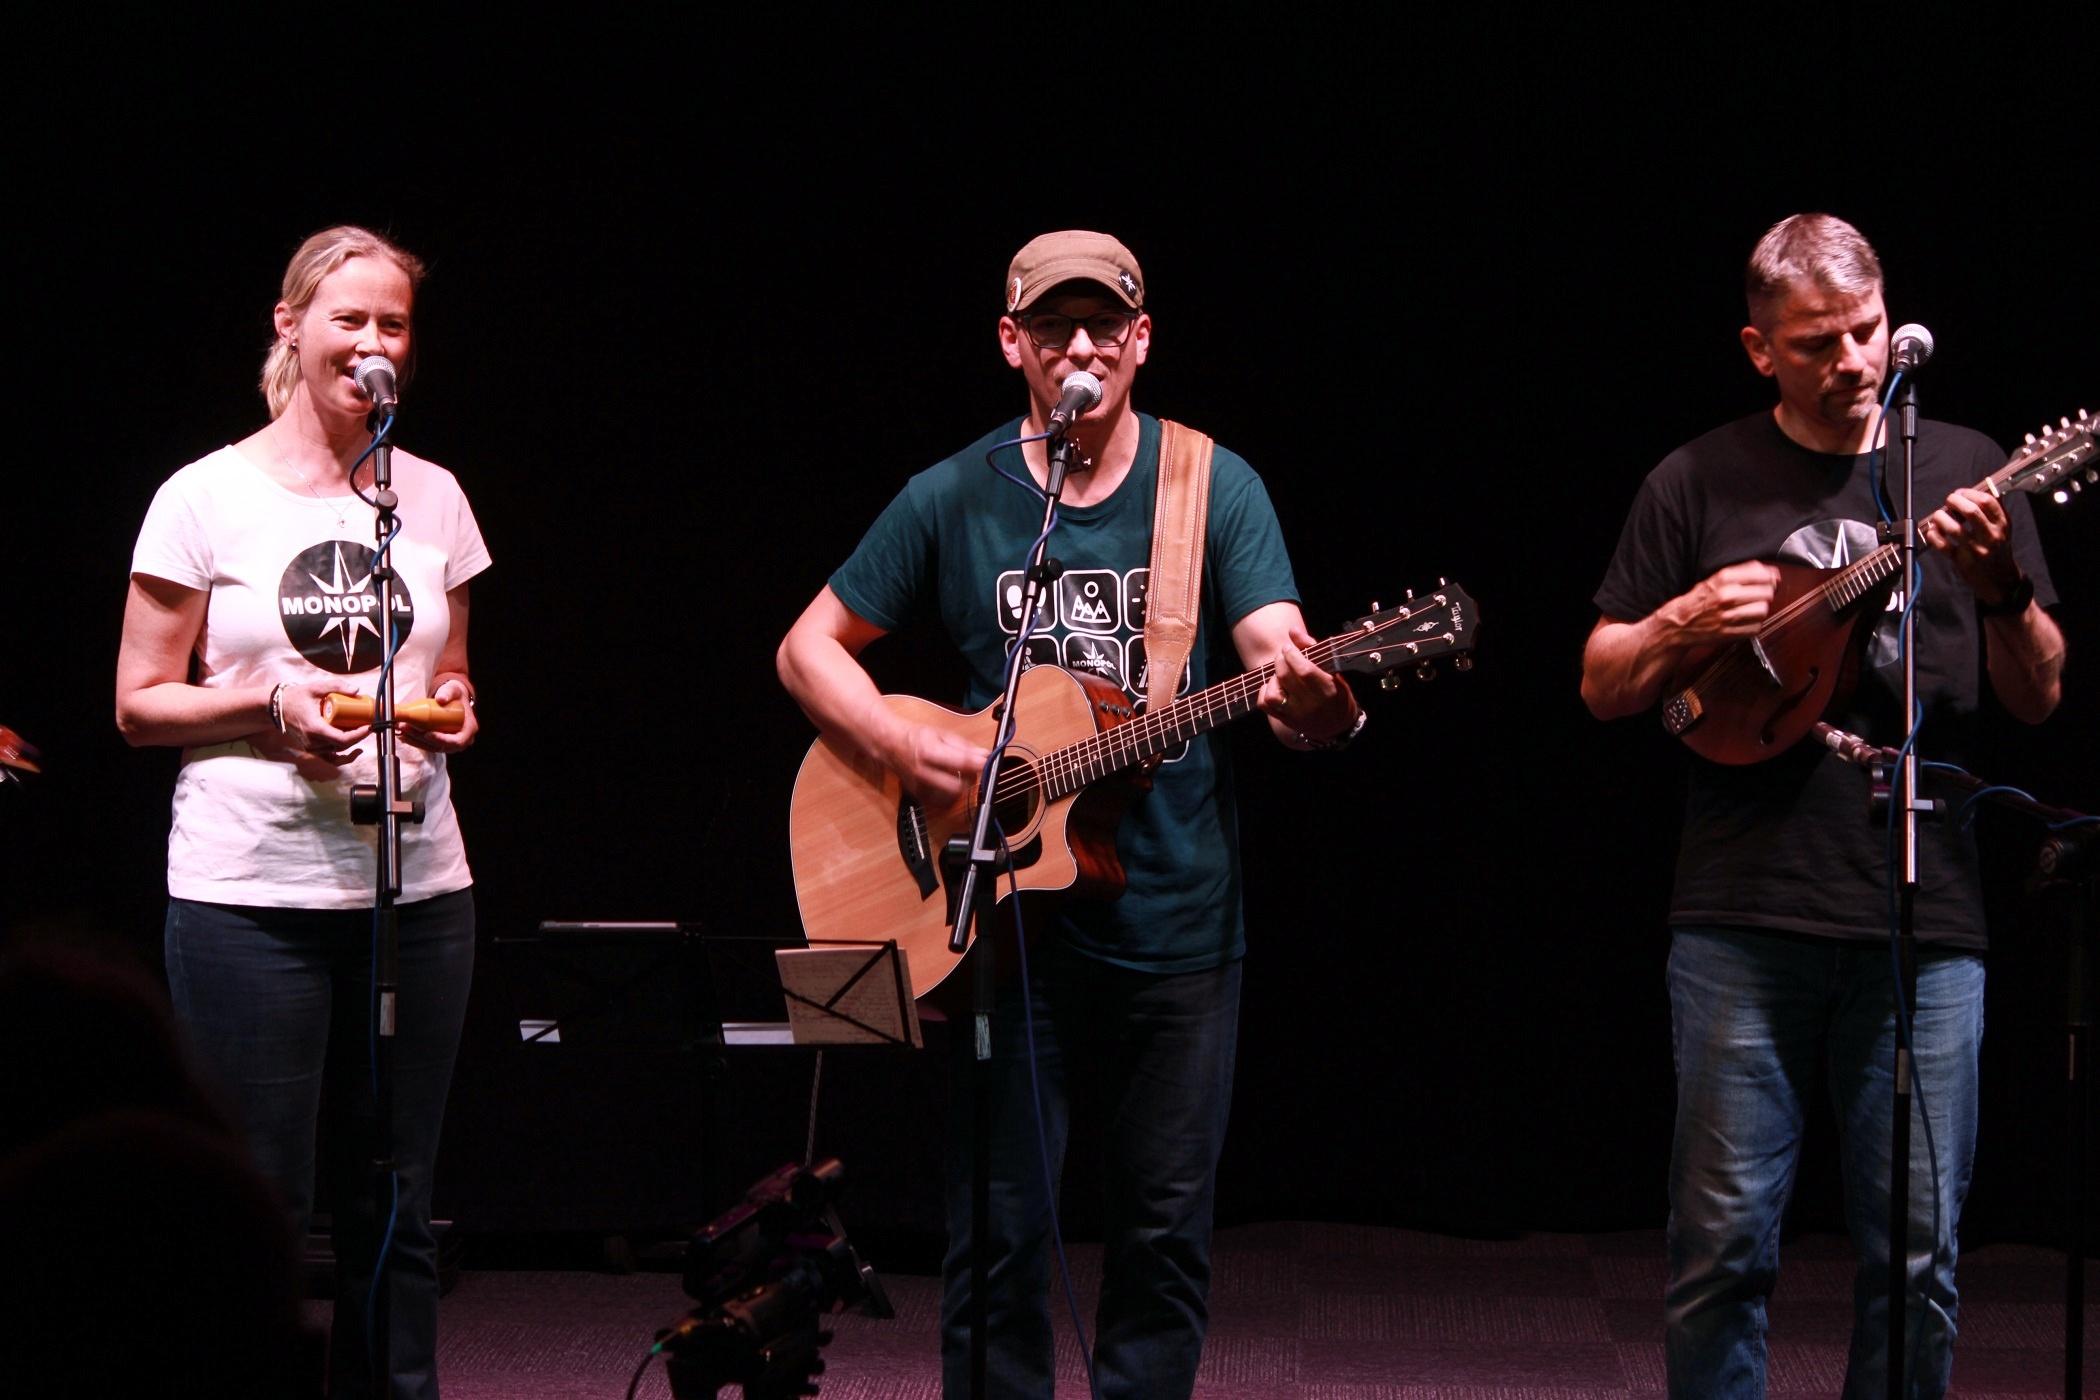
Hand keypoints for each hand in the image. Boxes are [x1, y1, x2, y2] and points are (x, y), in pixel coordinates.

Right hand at [249, 680, 370, 775]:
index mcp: (315, 728)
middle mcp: (313, 742)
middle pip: (342, 745)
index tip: (369, 726)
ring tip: (362, 729)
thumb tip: (356, 691)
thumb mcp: (316, 687)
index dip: (358, 735)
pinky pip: (330, 758)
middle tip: (369, 723)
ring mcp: (311, 747)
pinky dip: (343, 756)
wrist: (276, 708)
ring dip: (352, 742)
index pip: (341, 739)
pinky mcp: (311, 748)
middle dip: (359, 736)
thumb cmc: (296, 697)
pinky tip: (355, 749)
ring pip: (338, 751)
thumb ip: (336, 686)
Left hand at [399, 677, 479, 753]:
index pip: (457, 741)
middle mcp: (461, 740)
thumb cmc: (455, 696)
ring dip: (414, 740)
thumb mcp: (454, 690)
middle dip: (421, 738)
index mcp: (469, 729)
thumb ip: (448, 692)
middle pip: (440, 745)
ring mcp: (449, 743)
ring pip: (431, 747)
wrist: (453, 699)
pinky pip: (426, 745)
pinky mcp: (439, 743)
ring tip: (402, 728)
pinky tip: (403, 734)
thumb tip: (441, 698)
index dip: (442, 740)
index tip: (428, 734)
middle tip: (407, 727)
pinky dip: (414, 741)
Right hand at [886, 723, 991, 808]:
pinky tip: (948, 783)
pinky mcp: (919, 796)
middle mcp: (923, 772)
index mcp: (929, 753)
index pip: (960, 763)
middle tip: (974, 770)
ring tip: (960, 776)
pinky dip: (950, 794)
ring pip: (951, 797)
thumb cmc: (916, 737)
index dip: (978, 764)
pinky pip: (942, 801)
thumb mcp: (941, 733)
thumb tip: (984, 755)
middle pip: (957, 787)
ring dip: (961, 788)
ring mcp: (920, 787)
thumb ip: (964, 746)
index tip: (987, 762)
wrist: (890, 745)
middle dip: (970, 779)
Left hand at [1257, 631, 1356, 741]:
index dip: (1292, 655)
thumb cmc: (1336, 693)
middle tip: (1284, 655)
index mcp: (1327, 690)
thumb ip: (1312, 648)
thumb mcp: (1333, 670)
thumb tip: (1292, 630)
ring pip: (1272, 693)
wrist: (1337, 726)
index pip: (1304, 670)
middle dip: (1280, 660)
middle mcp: (1310, 705)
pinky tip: (1274, 685)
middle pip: (1285, 677)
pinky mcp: (1285, 721)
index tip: (1289, 648)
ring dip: (1273, 678)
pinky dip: (1264, 691)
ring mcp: (1296, 715)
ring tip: (1281, 673)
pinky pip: (1265, 705)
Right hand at [1663, 561, 1780, 643]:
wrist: (1678, 623)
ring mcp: (1728, 615)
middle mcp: (1727, 595)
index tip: (1769, 582)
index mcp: (1724, 578)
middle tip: (1756, 597)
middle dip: (1765, 595)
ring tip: (1748, 610)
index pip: (1762, 574)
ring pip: (1763, 610)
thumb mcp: (1716, 578)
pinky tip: (1742, 621)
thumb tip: (1774, 575)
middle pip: (1767, 592)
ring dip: (1759, 611)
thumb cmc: (1698, 600)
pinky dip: (1753, 625)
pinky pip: (1756, 627)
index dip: (1770, 578)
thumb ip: (1744, 573)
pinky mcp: (1730, 632)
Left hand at [1921, 487, 2021, 604]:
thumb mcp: (2003, 529)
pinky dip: (1934, 535)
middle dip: (1955, 501)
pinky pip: (1943, 545)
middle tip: (1949, 501)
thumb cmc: (1998, 550)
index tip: (1961, 493)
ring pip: (1954, 528)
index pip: (1987, 501)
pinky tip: (1933, 531)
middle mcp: (1990, 536)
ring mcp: (1976, 550)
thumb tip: (1981, 488)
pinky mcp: (1961, 561)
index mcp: (2002, 525)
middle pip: (1971, 511)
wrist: (2001, 581)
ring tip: (1939, 515)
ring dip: (1941, 517)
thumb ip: (1994, 511)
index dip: (1970, 493)